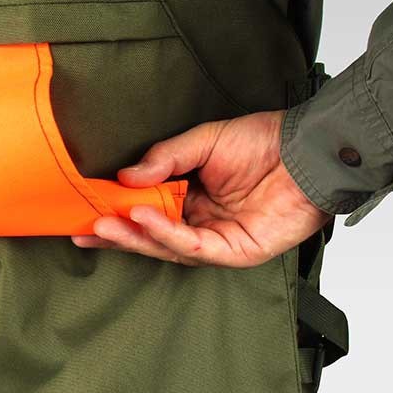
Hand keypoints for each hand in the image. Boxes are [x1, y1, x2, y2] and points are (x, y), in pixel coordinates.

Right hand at [72, 110, 330, 267]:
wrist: (309, 148)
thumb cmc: (266, 141)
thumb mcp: (204, 140)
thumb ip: (165, 158)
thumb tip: (126, 177)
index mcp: (191, 198)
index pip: (146, 211)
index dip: (116, 212)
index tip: (83, 210)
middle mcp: (201, 223)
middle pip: (150, 236)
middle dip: (116, 234)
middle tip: (83, 230)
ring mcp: (217, 241)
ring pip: (166, 247)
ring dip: (134, 236)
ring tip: (104, 225)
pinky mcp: (236, 252)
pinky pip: (194, 248)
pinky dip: (166, 235)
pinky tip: (143, 218)